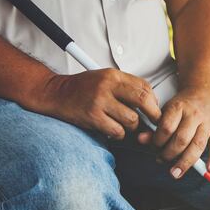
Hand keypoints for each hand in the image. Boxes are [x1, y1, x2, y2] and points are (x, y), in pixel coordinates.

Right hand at [38, 69, 160, 139]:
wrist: (55, 93)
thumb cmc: (83, 88)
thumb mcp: (105, 79)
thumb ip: (126, 88)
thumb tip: (152, 104)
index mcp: (113, 75)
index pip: (144, 87)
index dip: (154, 101)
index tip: (154, 110)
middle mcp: (107, 86)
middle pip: (142, 101)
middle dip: (153, 115)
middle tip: (153, 123)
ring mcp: (99, 101)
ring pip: (131, 119)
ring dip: (131, 127)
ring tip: (122, 125)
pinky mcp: (92, 116)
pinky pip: (117, 131)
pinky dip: (119, 134)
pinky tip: (112, 130)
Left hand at [137, 89, 209, 178]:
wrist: (204, 90)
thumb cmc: (182, 104)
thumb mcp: (166, 110)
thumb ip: (154, 126)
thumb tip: (141, 140)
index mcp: (179, 107)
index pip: (167, 128)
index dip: (158, 141)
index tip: (154, 147)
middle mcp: (195, 115)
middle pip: (182, 139)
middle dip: (169, 154)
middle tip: (161, 160)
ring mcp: (208, 123)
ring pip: (197, 145)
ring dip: (186, 162)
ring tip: (176, 173)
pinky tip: (209, 170)